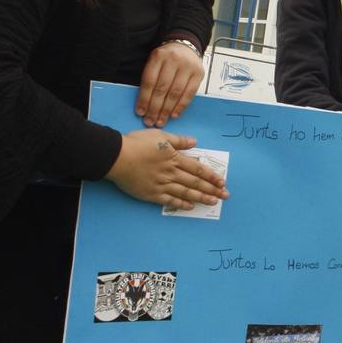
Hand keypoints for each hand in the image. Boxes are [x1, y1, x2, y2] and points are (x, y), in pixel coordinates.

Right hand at [105, 130, 228, 210]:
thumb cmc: (137, 143)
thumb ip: (179, 140)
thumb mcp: (160, 136)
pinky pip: (170, 200)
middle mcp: (171, 173)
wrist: (116, 157)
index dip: (211, 176)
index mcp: (175, 158)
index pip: (198, 169)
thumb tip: (194, 142)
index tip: (222, 182)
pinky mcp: (151, 194)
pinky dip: (181, 204)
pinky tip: (190, 206)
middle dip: (212, 189)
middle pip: (195, 182)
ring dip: (201, 198)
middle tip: (225, 195)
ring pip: (186, 193)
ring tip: (213, 202)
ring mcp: (162, 185)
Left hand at [137, 41, 203, 127]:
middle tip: (150, 121)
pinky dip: (181, 106)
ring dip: (167, 110)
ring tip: (160, 121)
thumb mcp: (155, 62)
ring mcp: (188, 66)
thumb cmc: (166, 59)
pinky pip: (189, 93)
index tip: (140, 112)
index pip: (149, 81)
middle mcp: (174, 60)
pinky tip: (174, 115)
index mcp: (158, 56)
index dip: (144, 98)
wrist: (186, 46)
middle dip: (155, 108)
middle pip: (162, 88)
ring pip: (175, 93)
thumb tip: (145, 105)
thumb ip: (151, 79)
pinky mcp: (199, 73)